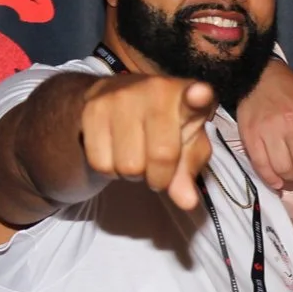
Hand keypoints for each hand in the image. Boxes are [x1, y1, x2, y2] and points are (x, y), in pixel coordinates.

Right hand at [78, 72, 217, 210]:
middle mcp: (155, 89)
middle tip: (157, 165)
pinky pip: (102, 164)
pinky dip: (109, 168)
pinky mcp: (92, 109)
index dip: (198, 97)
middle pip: (161, 156)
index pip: (195, 97)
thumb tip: (187, 202)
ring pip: (128, 166)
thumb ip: (189, 172)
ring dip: (133, 172)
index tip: (200, 95)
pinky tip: (116, 150)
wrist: (117, 99)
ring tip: (135, 153)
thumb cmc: (165, 126)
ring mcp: (120, 96)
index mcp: (186, 96)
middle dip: (160, 175)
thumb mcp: (187, 144)